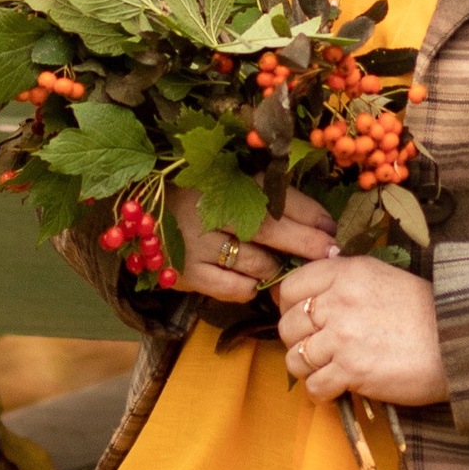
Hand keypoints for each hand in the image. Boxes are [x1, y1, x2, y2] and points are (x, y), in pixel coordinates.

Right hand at [169, 190, 336, 305]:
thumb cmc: (196, 198)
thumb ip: (264, 196)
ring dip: (276, 268)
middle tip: (331, 253)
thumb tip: (318, 222)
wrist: (137, 216)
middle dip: (307, 243)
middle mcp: (211, 210)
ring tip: (282, 266)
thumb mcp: (226, 184)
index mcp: (226, 181)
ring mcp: (197, 244)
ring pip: (256, 263)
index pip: (277, 196)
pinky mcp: (187, 274)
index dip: (310, 214)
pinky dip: (250, 287)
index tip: (331, 227)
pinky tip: (252, 279)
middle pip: (271, 229)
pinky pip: (234, 288)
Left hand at [276, 250, 449, 408]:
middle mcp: (340, 301)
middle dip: (297, 341)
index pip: (291, 287)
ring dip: (308, 369)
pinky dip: (322, 392)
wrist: (459, 343)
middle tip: (317, 350)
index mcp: (347, 272)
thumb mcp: (383, 278)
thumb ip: (345, 281)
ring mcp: (343, 337)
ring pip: (295, 358)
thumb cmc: (426, 312)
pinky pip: (313, 386)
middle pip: (288, 325)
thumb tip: (309, 294)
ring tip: (328, 371)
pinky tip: (339, 388)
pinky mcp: (352, 371)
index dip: (289, 307)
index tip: (302, 319)